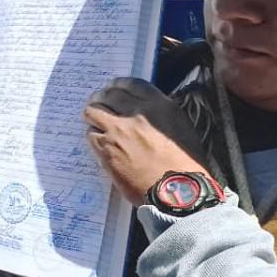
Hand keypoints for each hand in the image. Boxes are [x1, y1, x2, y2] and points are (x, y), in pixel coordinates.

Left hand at [84, 77, 210, 206]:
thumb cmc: (186, 164)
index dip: (118, 85)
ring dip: (93, 114)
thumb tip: (142, 108)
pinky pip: (90, 133)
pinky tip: (98, 139)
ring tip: (95, 120)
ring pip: (92, 111)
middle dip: (102, 97)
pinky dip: (93, 134)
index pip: (130, 83)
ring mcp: (117, 131)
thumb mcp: (182, 128)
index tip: (114, 89)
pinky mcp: (105, 149)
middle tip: (100, 102)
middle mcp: (135, 114)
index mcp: (158, 106)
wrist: (178, 192)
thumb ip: (160, 114)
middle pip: (108, 94)